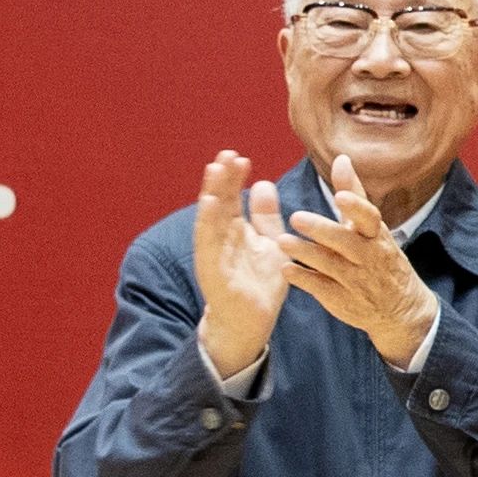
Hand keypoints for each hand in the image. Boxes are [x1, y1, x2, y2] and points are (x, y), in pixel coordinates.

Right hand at [190, 151, 292, 378]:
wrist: (251, 322)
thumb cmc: (259, 284)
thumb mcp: (270, 245)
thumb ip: (266, 217)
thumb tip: (263, 183)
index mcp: (235, 230)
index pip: (233, 198)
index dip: (234, 178)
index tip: (240, 157)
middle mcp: (221, 238)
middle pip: (220, 202)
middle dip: (222, 178)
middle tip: (226, 154)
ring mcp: (215, 253)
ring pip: (210, 218)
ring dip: (211, 193)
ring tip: (214, 170)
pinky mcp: (213, 270)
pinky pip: (208, 243)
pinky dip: (207, 223)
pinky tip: (210, 204)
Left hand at [282, 150, 440, 367]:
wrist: (400, 308)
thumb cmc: (380, 258)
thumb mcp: (372, 227)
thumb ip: (354, 194)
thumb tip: (341, 158)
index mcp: (376, 235)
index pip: (369, 218)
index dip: (356, 208)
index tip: (340, 197)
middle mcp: (369, 257)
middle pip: (346, 242)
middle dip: (322, 230)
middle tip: (296, 218)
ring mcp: (357, 281)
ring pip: (331, 266)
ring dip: (306, 254)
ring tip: (282, 242)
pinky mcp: (344, 301)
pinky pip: (322, 289)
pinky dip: (304, 280)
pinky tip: (286, 269)